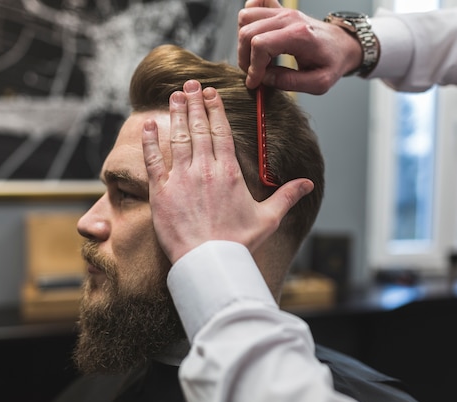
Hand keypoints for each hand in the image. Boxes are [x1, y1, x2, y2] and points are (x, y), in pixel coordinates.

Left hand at [142, 79, 313, 263]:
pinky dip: (150, 142)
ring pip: (178, 138)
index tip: (211, 93)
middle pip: (200, 129)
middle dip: (195, 103)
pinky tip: (148, 125)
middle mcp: (205, 170)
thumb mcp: (269, 218)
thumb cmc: (238, 243)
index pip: (222, 132)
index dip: (215, 110)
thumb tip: (308, 183)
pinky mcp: (162, 193)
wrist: (210, 262)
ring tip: (174, 96)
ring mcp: (182, 179)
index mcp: (230, 173)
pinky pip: (154, 161)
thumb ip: (286, 196)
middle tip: (190, 84)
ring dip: (176, 114)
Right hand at [238, 1, 361, 93]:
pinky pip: (254, 3)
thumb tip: (264, 78)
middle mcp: (288, 18)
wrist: (342, 44)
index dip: (252, 67)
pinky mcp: (280, 9)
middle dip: (244, 58)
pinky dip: (248, 19)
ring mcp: (283, 11)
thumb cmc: (332, 62)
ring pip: (245, 17)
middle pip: (248, 32)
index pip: (260, 45)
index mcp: (299, 35)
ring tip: (255, 58)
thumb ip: (290, 83)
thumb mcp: (318, 83)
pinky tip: (255, 35)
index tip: (255, 82)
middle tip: (254, 73)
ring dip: (243, 41)